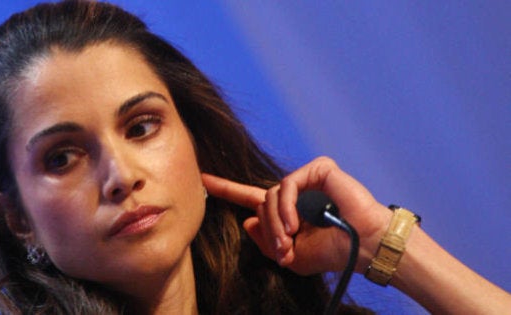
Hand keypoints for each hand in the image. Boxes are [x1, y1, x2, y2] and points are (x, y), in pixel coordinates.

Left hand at [202, 156, 391, 274]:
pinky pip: (287, 185)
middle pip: (259, 203)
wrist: (363, 247)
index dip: (226, 189)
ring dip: (276, 222)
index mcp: (287, 210)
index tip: (203, 179)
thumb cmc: (332, 254)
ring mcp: (306, 179)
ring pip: (270, 196)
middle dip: (267, 229)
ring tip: (291, 240)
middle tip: (283, 249)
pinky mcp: (317, 169)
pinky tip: (297, 224)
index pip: (250, 198)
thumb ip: (266, 242)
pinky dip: (287, 207)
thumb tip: (248, 220)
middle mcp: (294, 192)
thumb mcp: (292, 258)